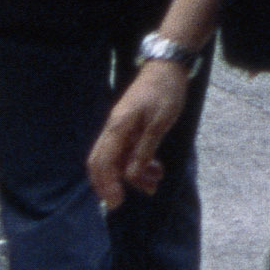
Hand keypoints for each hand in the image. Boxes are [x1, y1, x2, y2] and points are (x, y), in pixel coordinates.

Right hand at [86, 64, 191, 205]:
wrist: (167, 67)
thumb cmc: (165, 92)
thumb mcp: (160, 123)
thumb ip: (145, 149)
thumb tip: (131, 175)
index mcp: (119, 127)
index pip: (102, 162)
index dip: (106, 185)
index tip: (115, 202)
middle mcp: (114, 129)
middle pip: (102, 163)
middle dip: (111, 184)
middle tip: (123, 201)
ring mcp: (120, 128)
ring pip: (117, 159)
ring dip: (131, 175)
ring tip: (154, 185)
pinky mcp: (129, 127)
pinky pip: (127, 151)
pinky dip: (138, 163)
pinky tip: (155, 170)